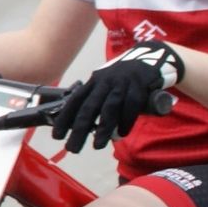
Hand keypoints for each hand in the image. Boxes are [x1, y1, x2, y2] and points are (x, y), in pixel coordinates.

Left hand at [48, 43, 182, 152]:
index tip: (57, 136)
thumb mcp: (105, 85)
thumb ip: (95, 101)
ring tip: (97, 145)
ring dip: (103, 129)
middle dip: (79, 130)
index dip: (64, 118)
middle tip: (73, 148)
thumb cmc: (122, 79)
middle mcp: (104, 82)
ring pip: (109, 108)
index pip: (74, 101)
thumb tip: (81, 126)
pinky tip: (122, 133)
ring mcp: (122, 83)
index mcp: (93, 82)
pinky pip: (131, 105)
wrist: (150, 57)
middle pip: (89, 108)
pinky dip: (126, 121)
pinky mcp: (139, 85)